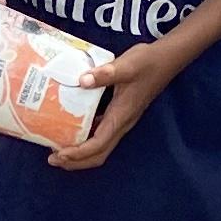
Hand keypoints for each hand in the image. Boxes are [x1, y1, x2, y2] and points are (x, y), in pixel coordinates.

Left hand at [46, 34, 186, 171]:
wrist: (166, 59)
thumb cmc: (147, 63)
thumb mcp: (126, 65)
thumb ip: (104, 73)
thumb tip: (81, 81)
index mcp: (121, 116)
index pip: (99, 144)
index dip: (78, 153)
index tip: (59, 154)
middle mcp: (121, 123)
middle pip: (99, 154)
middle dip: (76, 161)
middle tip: (53, 159)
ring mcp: (121, 120)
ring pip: (101, 147)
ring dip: (80, 154)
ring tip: (58, 150)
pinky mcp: (120, 114)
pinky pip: (101, 134)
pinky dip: (85, 139)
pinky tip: (71, 130)